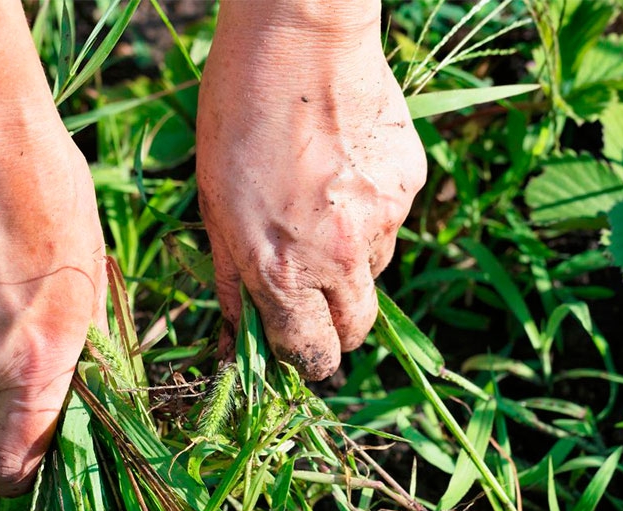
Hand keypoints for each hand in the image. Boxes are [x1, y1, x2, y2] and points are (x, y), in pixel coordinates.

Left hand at [196, 2, 425, 379]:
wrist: (299, 39)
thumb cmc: (237, 117)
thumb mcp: (213, 205)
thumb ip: (232, 278)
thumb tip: (237, 335)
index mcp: (282, 270)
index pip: (310, 353)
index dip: (306, 361)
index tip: (301, 352)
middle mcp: (340, 257)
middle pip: (356, 330)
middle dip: (336, 328)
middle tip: (314, 298)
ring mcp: (383, 220)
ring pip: (374, 272)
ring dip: (350, 262)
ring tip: (320, 207)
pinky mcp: (409, 185)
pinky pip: (391, 221)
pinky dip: (369, 214)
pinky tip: (343, 172)